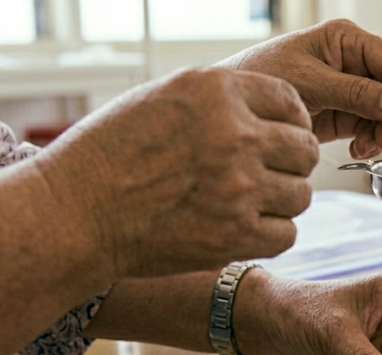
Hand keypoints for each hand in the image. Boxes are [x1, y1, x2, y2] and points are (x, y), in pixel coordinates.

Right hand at [31, 67, 317, 279]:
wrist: (76, 212)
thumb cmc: (112, 153)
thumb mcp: (164, 99)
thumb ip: (222, 101)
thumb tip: (277, 117)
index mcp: (217, 92)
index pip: (291, 104)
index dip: (292, 124)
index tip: (282, 139)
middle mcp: (234, 135)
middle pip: (304, 150)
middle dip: (291, 163)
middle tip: (268, 175)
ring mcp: (239, 187)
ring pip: (301, 195)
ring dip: (282, 202)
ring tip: (250, 203)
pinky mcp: (236, 235)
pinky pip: (287, 234)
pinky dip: (271, 235)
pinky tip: (245, 229)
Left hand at [217, 18, 381, 159]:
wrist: (233, 107)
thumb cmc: (260, 76)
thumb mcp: (310, 83)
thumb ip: (355, 93)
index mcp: (346, 40)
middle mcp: (352, 63)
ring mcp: (348, 91)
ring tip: (367, 147)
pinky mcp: (341, 115)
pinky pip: (369, 128)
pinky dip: (369, 141)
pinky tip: (358, 149)